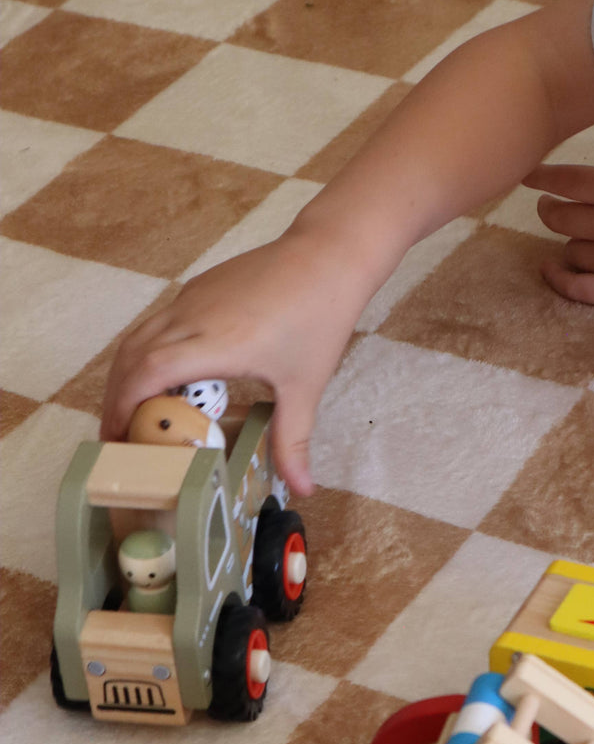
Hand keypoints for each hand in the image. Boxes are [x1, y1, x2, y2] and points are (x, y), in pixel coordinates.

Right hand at [101, 229, 371, 495]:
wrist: (327, 255)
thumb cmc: (318, 317)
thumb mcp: (305, 386)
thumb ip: (293, 439)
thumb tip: (302, 488)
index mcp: (214, 343)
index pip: (147, 373)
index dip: (124, 406)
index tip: (118, 439)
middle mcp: (192, 318)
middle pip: (130, 357)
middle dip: (116, 399)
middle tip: (117, 437)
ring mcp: (191, 299)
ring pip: (138, 336)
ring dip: (126, 374)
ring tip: (131, 411)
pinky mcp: (198, 289)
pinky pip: (157, 322)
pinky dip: (145, 352)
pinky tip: (161, 377)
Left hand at [525, 133, 593, 323]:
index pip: (568, 180)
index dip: (543, 177)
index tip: (529, 176)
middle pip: (558, 217)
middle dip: (548, 210)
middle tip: (548, 207)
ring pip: (569, 250)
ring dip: (569, 242)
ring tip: (577, 238)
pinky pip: (575, 287)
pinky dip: (557, 278)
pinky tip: (550, 270)